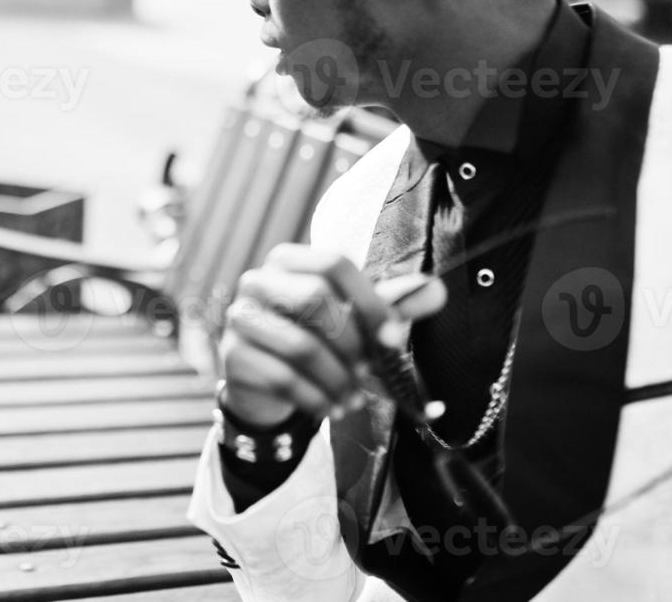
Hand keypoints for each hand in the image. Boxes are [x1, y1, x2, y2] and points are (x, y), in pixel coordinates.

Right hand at [218, 244, 447, 427]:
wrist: (266, 384)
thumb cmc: (315, 341)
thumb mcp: (354, 321)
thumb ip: (391, 305)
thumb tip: (437, 290)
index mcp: (289, 261)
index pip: (334, 263)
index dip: (368, 300)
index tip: (392, 337)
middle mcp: (257, 280)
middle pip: (314, 298)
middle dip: (351, 341)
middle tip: (368, 370)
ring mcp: (240, 317)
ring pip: (300, 346)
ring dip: (338, 378)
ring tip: (353, 397)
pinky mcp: (233, 356)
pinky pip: (284, 379)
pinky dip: (317, 399)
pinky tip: (332, 409)